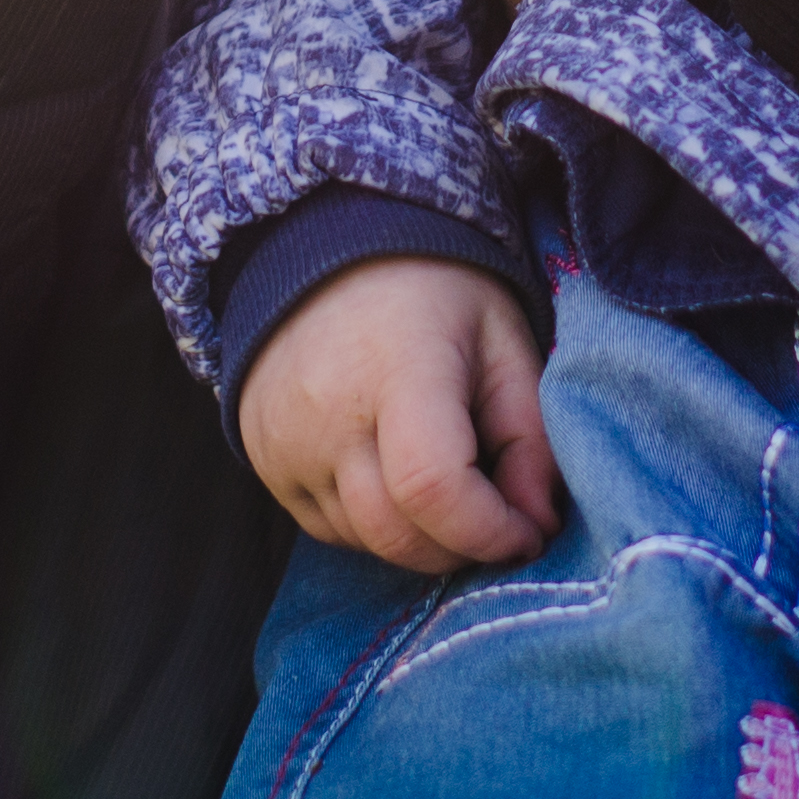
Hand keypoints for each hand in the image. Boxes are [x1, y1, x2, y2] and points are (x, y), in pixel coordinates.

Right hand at [235, 255, 556, 574]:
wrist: (329, 251)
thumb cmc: (435, 297)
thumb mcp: (506, 344)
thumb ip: (533, 440)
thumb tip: (536, 526)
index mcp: (398, 367)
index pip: (432, 487)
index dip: (490, 531)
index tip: (529, 531)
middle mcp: (326, 411)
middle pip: (396, 534)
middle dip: (462, 547)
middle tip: (497, 518)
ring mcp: (284, 440)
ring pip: (363, 540)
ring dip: (419, 538)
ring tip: (447, 482)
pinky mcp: (263, 460)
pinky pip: (327, 528)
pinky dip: (373, 525)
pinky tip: (393, 475)